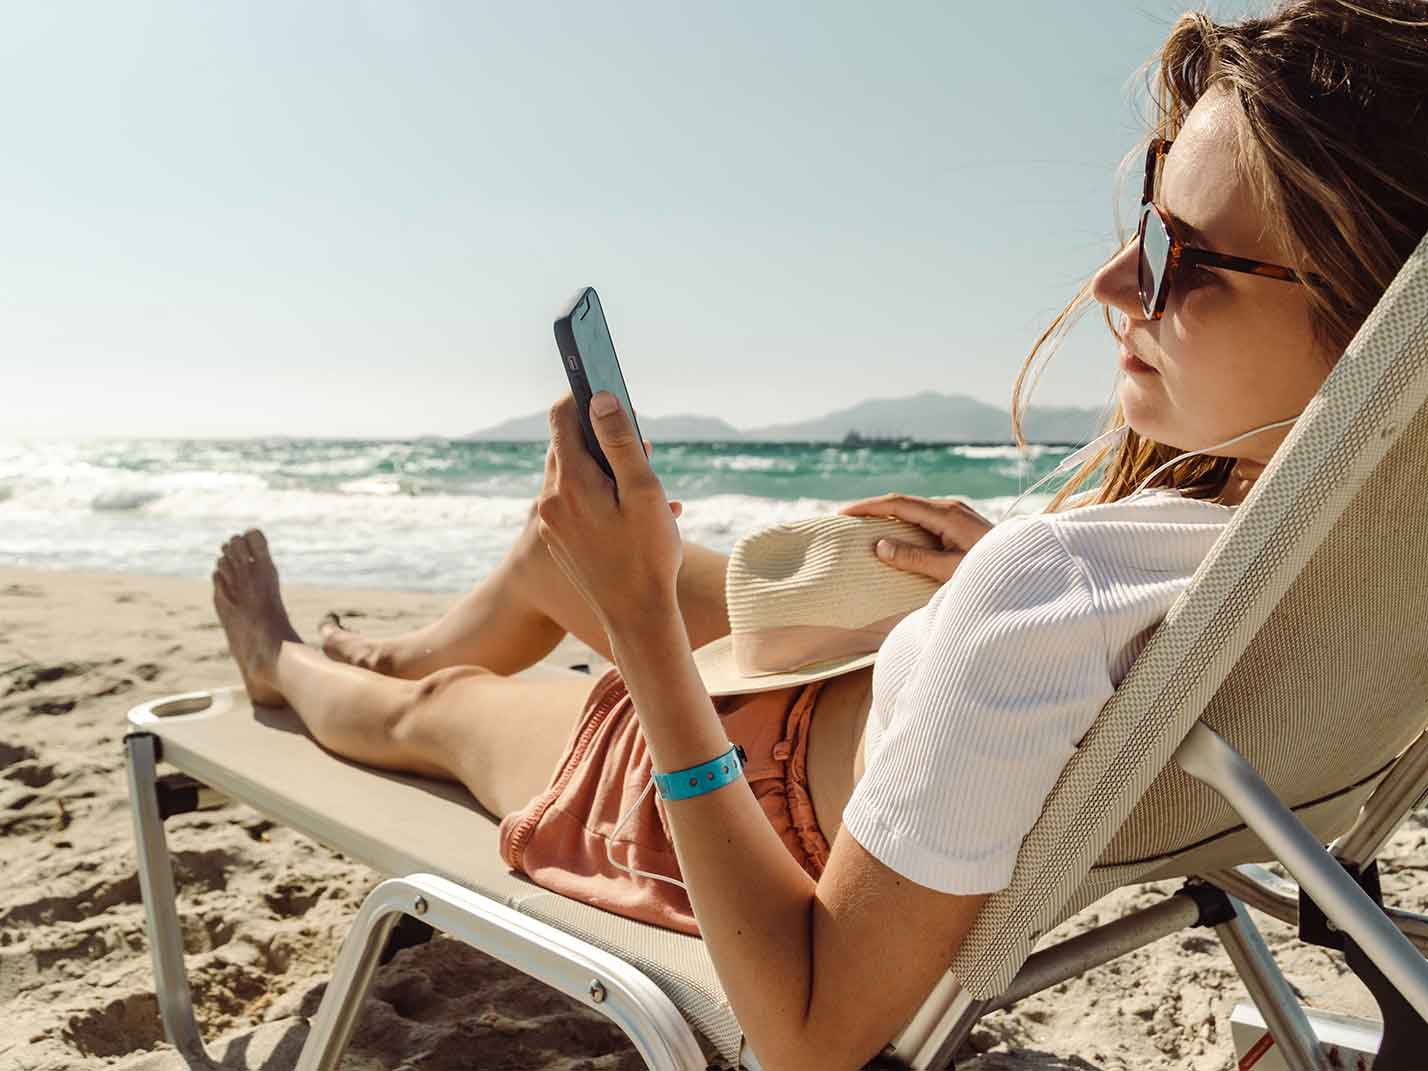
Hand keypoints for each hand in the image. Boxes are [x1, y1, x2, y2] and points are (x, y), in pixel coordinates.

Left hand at [536, 392, 684, 632]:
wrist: (637, 619)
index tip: (605, 390)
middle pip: (565, 446)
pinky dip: (597, 496)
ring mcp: (551, 525)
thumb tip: (601, 398)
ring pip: (570, 476)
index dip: (583, 397)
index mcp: (570, 484)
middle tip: (637, 447)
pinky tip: (630, 513)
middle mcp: (550, 502)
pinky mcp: (557, 542)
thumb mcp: (644, 492)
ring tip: (638, 481)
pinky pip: (572, 504)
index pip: (562, 418)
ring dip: (600, 469)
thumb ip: (621, 441)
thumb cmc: (649, 556)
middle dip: (599, 437)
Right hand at [839, 493, 992, 582]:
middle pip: (903, 502)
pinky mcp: (960, 524)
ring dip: (888, 515)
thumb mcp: (949, 570)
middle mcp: (951, 507)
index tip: (843, 513)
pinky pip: (924, 518)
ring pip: (914, 509)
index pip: (898, 503)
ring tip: (864, 526)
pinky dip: (903, 523)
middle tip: (846, 519)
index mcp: (946, 514)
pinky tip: (894, 534)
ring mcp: (957, 514)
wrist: (1024, 572)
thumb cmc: (989, 573)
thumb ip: (915, 557)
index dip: (868, 507)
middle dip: (873, 508)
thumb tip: (880, 545)